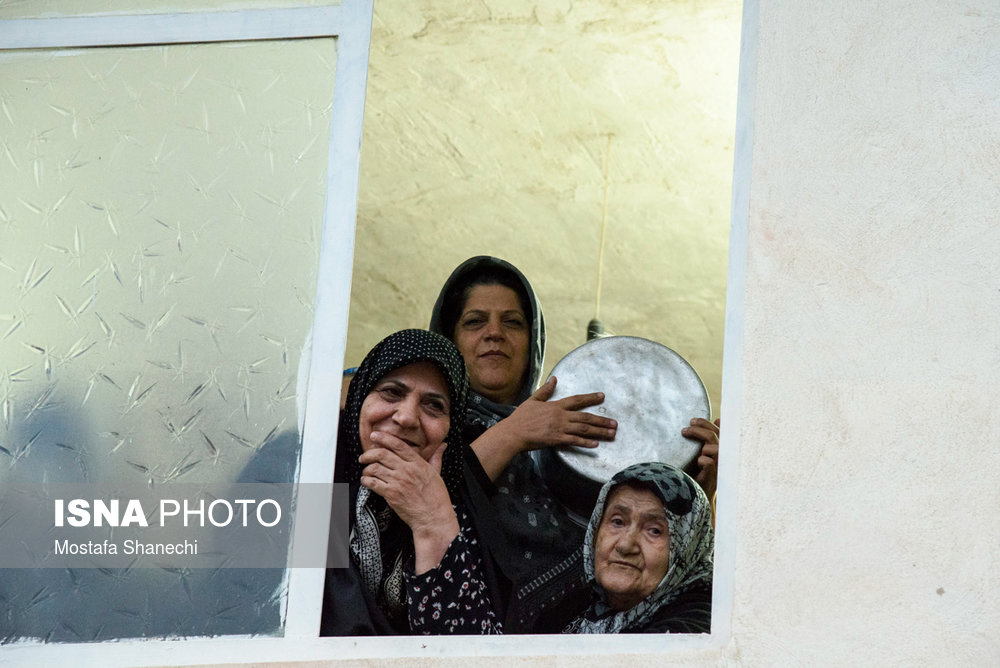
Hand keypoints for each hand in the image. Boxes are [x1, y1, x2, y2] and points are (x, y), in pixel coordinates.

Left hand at [358, 431, 457, 536]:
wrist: (433, 518)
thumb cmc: (437, 497)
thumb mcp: (437, 474)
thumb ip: (436, 457)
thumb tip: (442, 445)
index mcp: (418, 463)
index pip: (398, 445)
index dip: (384, 438)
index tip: (374, 435)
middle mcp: (407, 470)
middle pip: (382, 454)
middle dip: (369, 453)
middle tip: (364, 456)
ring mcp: (398, 482)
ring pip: (375, 468)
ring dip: (366, 468)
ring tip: (365, 471)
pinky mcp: (391, 494)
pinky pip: (373, 483)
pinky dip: (366, 480)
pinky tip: (366, 481)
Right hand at [503, 376, 617, 450]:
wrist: (513, 433)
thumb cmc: (521, 417)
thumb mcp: (533, 400)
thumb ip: (545, 390)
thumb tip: (554, 378)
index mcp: (556, 406)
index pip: (577, 400)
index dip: (591, 398)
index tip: (602, 397)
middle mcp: (560, 416)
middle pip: (585, 417)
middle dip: (602, 420)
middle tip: (615, 423)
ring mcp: (559, 428)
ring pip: (583, 429)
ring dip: (599, 431)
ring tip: (611, 434)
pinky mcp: (556, 440)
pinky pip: (574, 441)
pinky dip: (586, 443)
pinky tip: (595, 444)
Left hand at [682, 417, 719, 499]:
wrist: (700, 494)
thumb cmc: (702, 472)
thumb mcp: (706, 453)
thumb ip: (711, 437)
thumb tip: (719, 418)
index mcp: (722, 448)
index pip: (717, 430)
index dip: (706, 423)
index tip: (692, 421)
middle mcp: (723, 456)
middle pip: (713, 436)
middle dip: (698, 430)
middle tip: (684, 430)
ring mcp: (719, 467)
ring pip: (714, 447)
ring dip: (702, 446)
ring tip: (692, 451)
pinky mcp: (713, 476)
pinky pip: (708, 462)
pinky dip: (701, 460)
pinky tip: (698, 464)